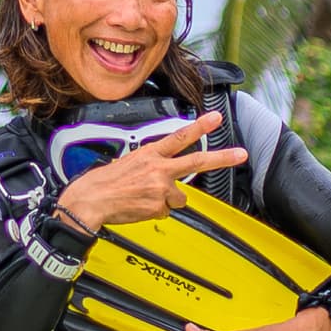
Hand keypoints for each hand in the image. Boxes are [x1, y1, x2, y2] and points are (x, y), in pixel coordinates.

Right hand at [50, 116, 245, 234]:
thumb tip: (165, 177)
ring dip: (165, 200)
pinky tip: (138, 206)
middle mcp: (159, 169)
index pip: (179, 137)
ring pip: (178, 198)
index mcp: (150, 154)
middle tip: (241, 154)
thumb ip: (151, 165)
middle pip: (197, 161)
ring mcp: (161, 189)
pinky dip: (153, 211)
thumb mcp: (128, 162)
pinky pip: (165, 212)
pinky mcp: (159, 207)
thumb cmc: (103, 182)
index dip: (199, 126)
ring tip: (141, 198)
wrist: (89, 201)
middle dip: (222, 157)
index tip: (215, 118)